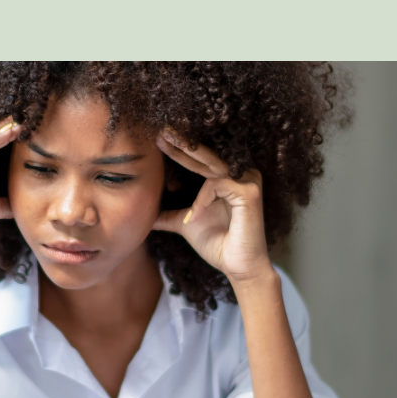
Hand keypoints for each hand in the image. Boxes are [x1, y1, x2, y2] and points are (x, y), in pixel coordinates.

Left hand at [151, 128, 273, 285]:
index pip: (199, 160)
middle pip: (205, 154)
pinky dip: (201, 200)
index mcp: (226, 178)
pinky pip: (217, 184)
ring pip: (211, 164)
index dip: (179, 150)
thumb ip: (170, 216)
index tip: (158, 139)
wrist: (238, 267)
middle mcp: (239, 174)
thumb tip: (147, 215)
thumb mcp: (186, 224)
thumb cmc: (218, 245)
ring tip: (165, 150)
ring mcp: (247, 180)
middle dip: (181, 141)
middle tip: (161, 129)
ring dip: (185, 158)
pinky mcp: (249, 192)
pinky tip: (192, 217)